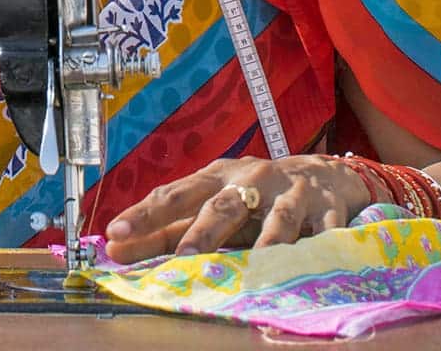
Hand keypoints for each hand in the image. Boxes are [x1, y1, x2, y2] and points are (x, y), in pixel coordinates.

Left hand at [103, 155, 372, 262]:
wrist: (324, 174)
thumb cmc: (255, 195)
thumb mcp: (214, 205)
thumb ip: (169, 229)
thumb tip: (115, 248)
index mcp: (216, 178)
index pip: (175, 195)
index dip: (145, 214)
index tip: (115, 233)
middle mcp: (249, 179)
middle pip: (221, 205)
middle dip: (201, 230)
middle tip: (182, 253)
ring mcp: (289, 192)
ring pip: (275, 218)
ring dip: (264, 241)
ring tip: (255, 266)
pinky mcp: (325, 208)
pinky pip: (321, 230)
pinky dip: (315, 246)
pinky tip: (307, 263)